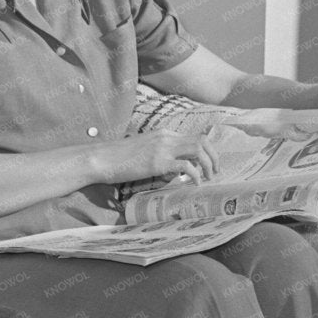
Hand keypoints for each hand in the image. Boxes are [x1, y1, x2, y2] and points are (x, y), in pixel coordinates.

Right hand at [101, 131, 215, 185]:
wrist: (102, 158)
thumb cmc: (120, 158)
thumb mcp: (144, 151)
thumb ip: (161, 155)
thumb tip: (174, 169)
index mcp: (163, 134)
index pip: (194, 137)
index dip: (207, 150)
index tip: (209, 164)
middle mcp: (166, 137)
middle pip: (202, 140)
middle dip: (213, 156)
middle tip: (215, 172)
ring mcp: (163, 149)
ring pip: (198, 149)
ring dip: (208, 164)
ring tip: (208, 177)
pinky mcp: (158, 162)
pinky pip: (186, 166)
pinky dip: (195, 175)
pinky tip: (194, 183)